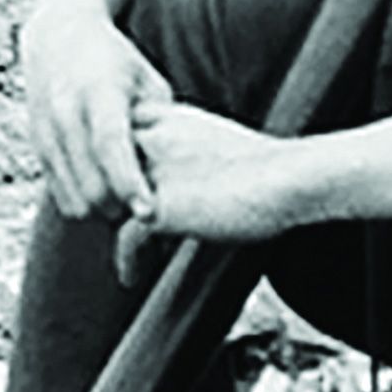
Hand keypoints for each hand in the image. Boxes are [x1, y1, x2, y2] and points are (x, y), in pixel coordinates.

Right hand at [20, 2, 172, 220]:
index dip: (130, 183)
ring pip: (73, 198)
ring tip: (125, 202)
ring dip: (100, 212)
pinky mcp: (37, 146)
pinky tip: (104, 192)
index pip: (111, 146)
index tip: (148, 214)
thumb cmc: (118, 63)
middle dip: (119, 208)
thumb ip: (159, 122)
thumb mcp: (147, 81)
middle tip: (145, 210)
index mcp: (98, 92)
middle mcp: (65, 112)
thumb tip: (172, 168)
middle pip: (90, 184)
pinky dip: (83, 202)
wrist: (59, 37)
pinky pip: (60, 194)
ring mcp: (46, 131)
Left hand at [119, 100, 311, 272]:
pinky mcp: (159, 206)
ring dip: (112, 223)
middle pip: (103, 163)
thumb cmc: (268, 166)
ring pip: (107, 199)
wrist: (288, 177)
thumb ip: (188, 147)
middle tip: (113, 220)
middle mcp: (155, 137)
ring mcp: (154, 170)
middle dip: (106, 190)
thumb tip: (181, 173)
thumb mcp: (217, 140)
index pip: (121, 132)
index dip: (117, 161)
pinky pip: (125, 237)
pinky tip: (131, 275)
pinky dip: (127, 260)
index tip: (123, 188)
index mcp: (170, 116)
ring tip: (124, 246)